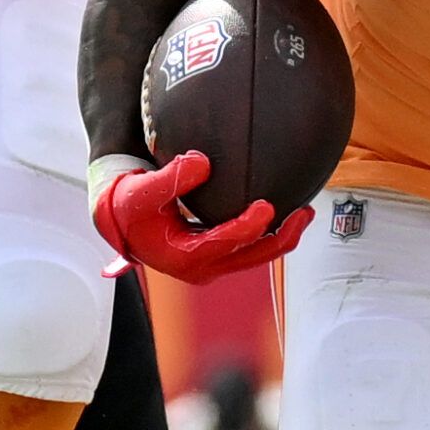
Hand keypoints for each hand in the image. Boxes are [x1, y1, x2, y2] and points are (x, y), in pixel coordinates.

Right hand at [88, 152, 312, 284]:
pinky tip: (287, 212)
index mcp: (182, 258)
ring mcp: (212, 263)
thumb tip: (201, 162)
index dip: (248, 227)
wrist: (124, 218)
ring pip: (256, 256)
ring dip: (282, 236)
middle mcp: (200, 267)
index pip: (225, 244)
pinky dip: (270, 232)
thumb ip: (170, 177)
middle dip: (282, 237)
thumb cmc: (131, 204)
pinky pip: (252, 248)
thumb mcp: (143, 190)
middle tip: (305, 212)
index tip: (267, 204)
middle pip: (252, 257)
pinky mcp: (218, 255)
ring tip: (306, 212)